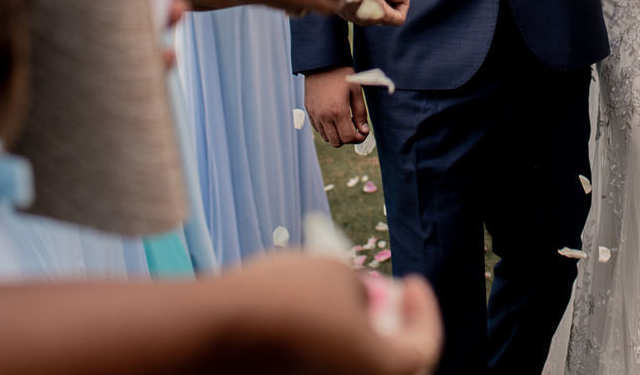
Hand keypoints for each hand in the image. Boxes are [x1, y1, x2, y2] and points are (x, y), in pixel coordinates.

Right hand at [217, 255, 442, 374]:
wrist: (216, 327)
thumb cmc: (285, 295)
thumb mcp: (337, 274)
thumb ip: (362, 291)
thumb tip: (361, 303)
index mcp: (381, 369)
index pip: (423, 347)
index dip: (424, 312)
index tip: (413, 281)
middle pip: (391, 366)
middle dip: (393, 329)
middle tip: (386, 298)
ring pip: (355, 368)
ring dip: (359, 337)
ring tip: (345, 299)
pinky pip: (325, 369)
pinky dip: (330, 346)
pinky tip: (314, 316)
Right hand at [305, 67, 370, 146]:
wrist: (321, 63)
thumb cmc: (341, 75)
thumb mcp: (356, 91)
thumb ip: (360, 113)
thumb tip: (363, 130)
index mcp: (338, 111)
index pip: (348, 138)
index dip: (358, 139)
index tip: (363, 132)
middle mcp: (324, 116)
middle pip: (336, 142)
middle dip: (348, 138)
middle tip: (355, 128)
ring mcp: (314, 115)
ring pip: (326, 138)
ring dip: (337, 135)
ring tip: (344, 122)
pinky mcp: (309, 111)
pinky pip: (318, 129)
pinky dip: (327, 129)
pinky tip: (334, 118)